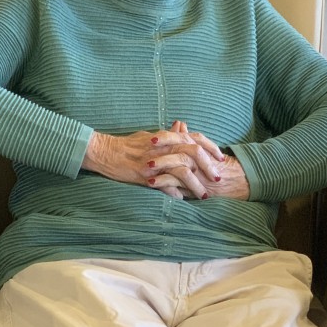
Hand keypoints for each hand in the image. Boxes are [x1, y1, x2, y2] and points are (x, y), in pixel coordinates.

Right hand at [82, 121, 228, 199]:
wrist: (105, 151)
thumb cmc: (126, 145)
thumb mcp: (149, 136)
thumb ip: (168, 134)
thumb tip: (181, 127)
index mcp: (166, 137)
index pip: (195, 138)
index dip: (211, 147)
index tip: (220, 157)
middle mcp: (163, 146)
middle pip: (194, 153)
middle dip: (209, 167)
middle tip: (217, 179)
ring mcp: (155, 160)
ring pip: (182, 170)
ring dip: (196, 184)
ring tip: (203, 196)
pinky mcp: (145, 174)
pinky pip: (164, 185)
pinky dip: (174, 192)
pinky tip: (181, 199)